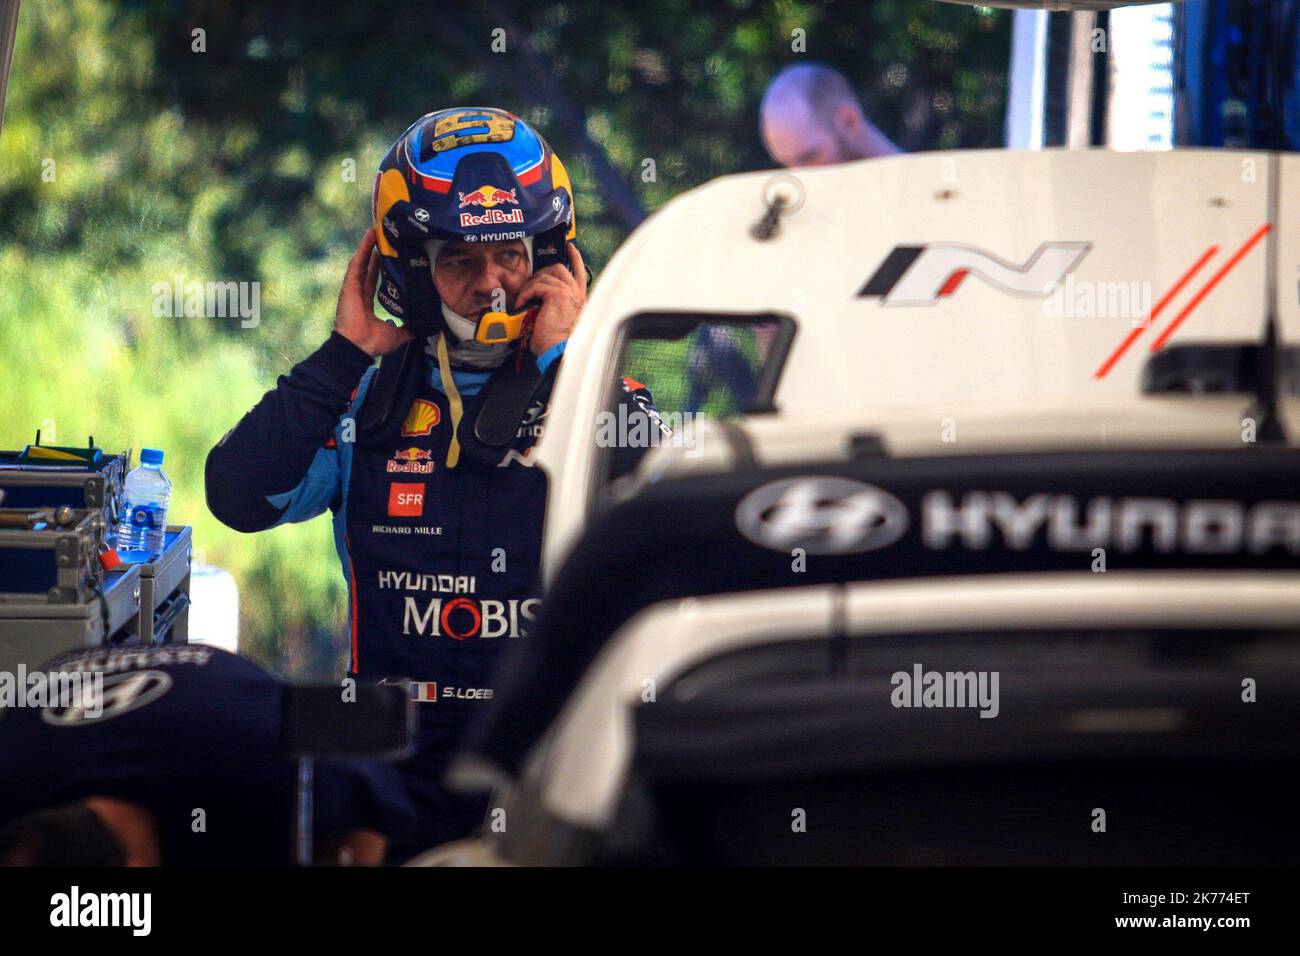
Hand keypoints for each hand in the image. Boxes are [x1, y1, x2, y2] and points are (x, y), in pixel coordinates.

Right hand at [334, 229, 412, 357]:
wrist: (358, 347)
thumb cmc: (373, 343)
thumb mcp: (398, 334)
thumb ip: (410, 328)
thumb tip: (425, 325)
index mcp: (368, 304)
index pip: (376, 281)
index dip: (383, 269)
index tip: (392, 258)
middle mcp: (359, 293)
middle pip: (369, 268)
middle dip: (377, 253)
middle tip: (386, 239)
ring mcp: (353, 288)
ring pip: (362, 261)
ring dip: (369, 246)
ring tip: (377, 230)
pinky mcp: (349, 284)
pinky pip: (357, 263)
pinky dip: (362, 248)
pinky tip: (369, 235)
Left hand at [520, 242, 586, 356]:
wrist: (560, 350)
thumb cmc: (558, 342)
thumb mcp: (559, 320)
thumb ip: (554, 306)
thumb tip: (537, 304)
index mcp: (579, 299)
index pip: (580, 272)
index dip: (575, 258)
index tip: (570, 248)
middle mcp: (576, 293)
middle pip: (559, 268)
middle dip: (542, 273)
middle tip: (531, 285)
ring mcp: (568, 292)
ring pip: (545, 276)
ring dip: (530, 286)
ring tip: (524, 299)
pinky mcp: (557, 294)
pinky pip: (536, 285)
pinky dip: (526, 293)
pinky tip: (522, 303)